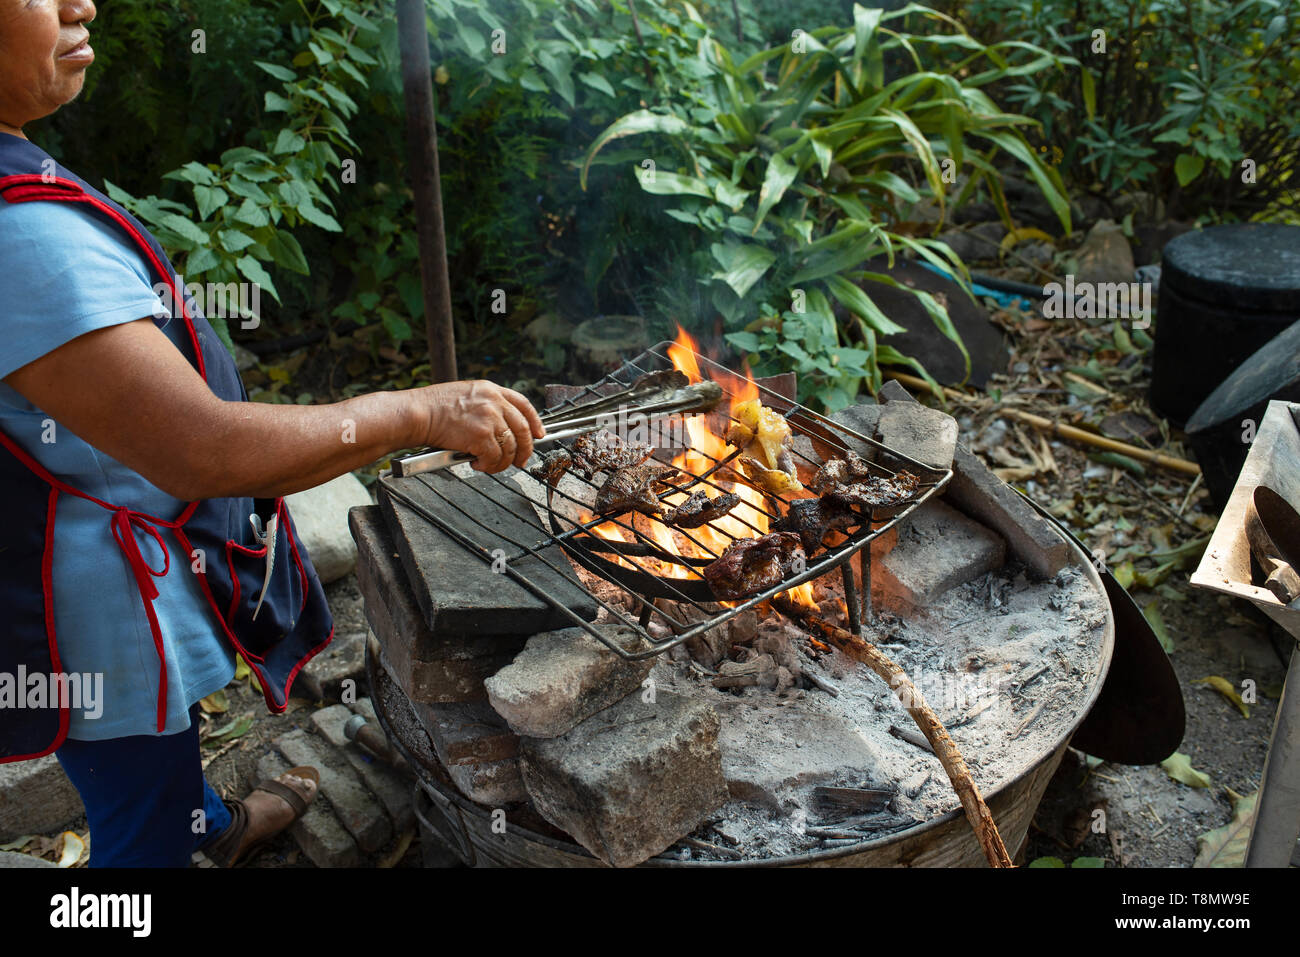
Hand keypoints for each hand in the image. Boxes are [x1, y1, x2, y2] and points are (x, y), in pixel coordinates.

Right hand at [417, 380, 544, 472]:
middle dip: (525, 449)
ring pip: (510, 447)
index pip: (523, 405)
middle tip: (520, 461)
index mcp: (491, 390)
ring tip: (490, 465)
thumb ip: (486, 405)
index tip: (539, 434)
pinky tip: (478, 464)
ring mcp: (489, 418)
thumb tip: (499, 426)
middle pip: (523, 429)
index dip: (535, 422)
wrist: (417, 413)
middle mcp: (494, 402)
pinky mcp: (481, 436)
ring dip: (502, 462)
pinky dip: (489, 465)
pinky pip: (495, 457)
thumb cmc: (433, 407)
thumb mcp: (466, 394)